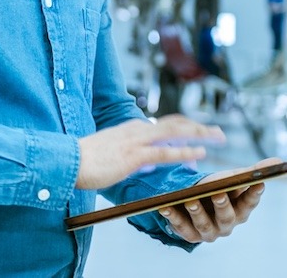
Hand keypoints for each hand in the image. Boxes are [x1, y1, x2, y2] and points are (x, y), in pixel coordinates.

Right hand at [75, 115, 224, 189]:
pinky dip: (185, 152)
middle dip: (199, 127)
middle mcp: (137, 130)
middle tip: (219, 133)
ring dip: (199, 135)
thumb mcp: (113, 154)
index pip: (165, 125)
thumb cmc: (86, 161)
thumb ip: (133, 155)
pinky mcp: (134, 156)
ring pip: (176, 132)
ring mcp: (137, 141)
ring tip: (217, 138)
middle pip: (176, 123)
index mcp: (132, 128)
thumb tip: (147, 162)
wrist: (68, 161)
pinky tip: (199, 154)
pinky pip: (165, 152)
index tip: (201, 134)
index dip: (186, 129)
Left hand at [157, 157, 281, 242]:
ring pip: (204, 224)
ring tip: (190, 199)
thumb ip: (253, 171)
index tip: (258, 182)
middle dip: (223, 205)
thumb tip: (279, 161)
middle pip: (227, 217)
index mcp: (241, 210)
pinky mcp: (189, 235)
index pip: (250, 203)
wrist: (195, 204)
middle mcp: (226, 225)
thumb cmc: (219, 189)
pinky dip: (173, 216)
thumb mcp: (234, 179)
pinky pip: (181, 227)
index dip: (254, 194)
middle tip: (218, 193)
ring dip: (197, 212)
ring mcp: (208, 232)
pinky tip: (166, 206)